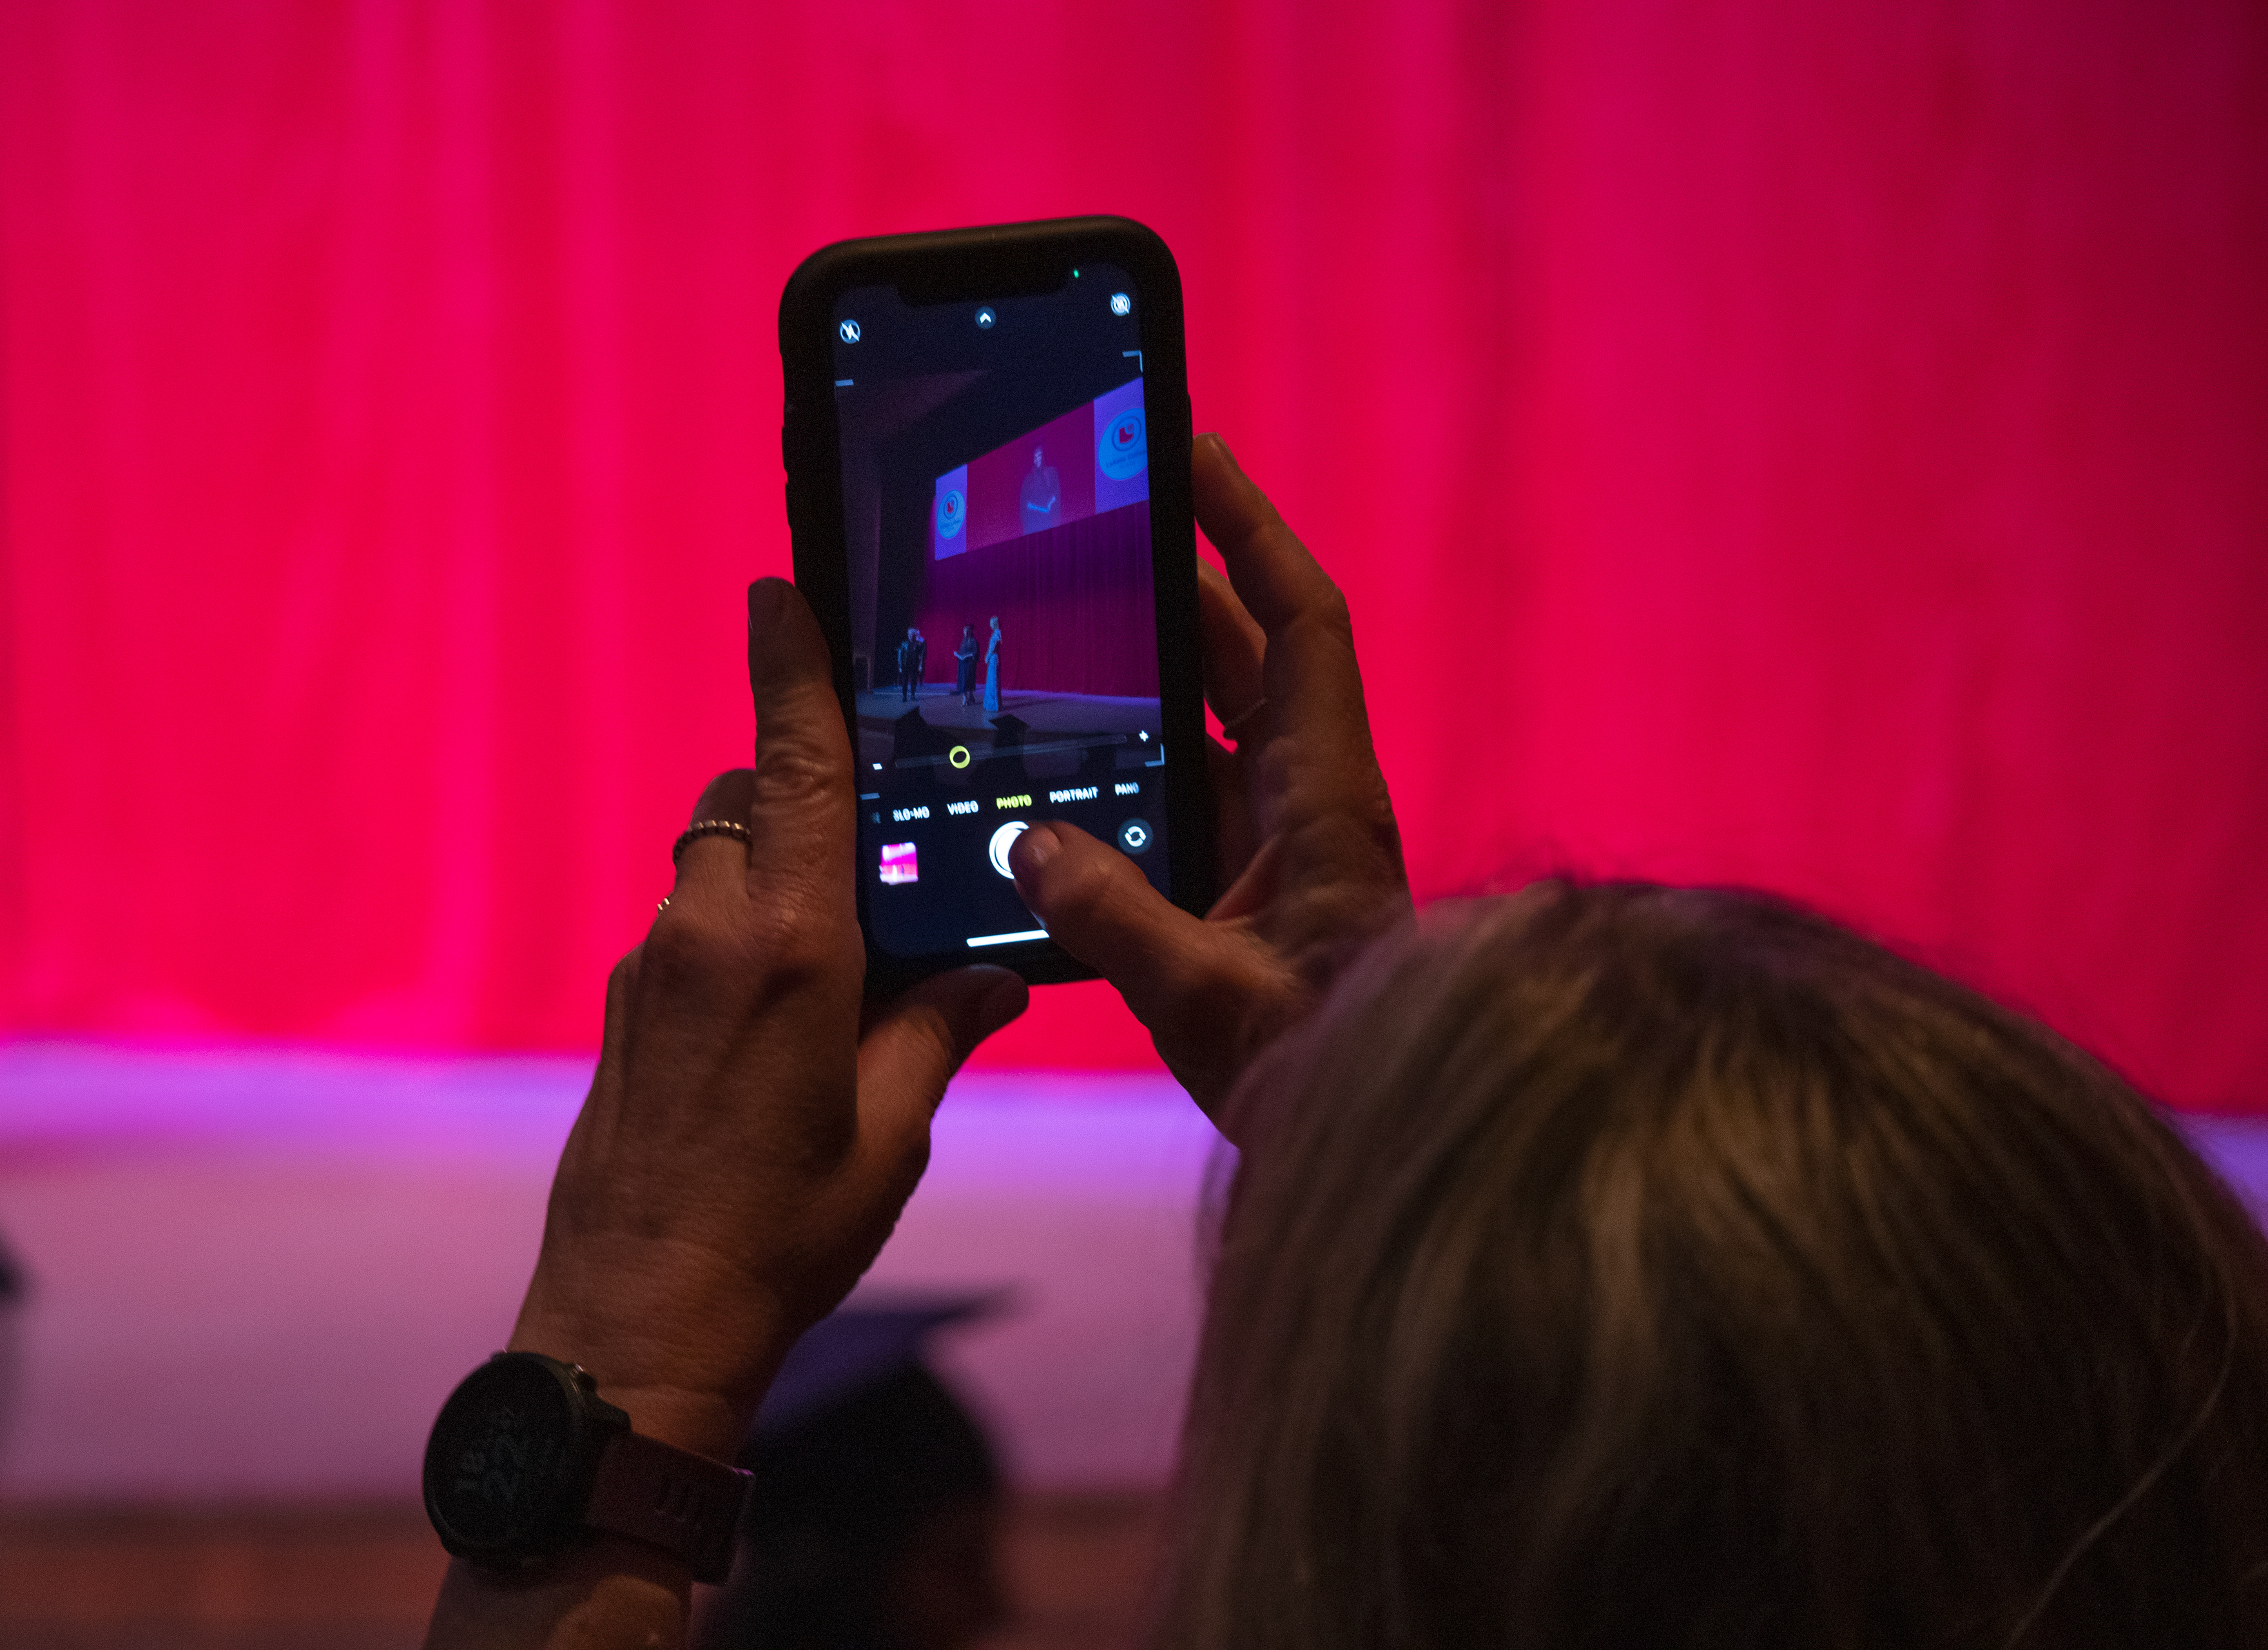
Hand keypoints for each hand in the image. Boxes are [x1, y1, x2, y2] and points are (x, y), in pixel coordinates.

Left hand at [506, 580, 1026, 1459]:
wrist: (640, 1321)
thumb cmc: (783, 1231)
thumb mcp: (893, 1131)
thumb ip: (938, 1029)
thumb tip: (989, 976)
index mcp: (793, 947)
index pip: (794, 769)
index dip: (791, 671)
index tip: (779, 589)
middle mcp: (709, 936)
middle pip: (742, 804)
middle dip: (795, 792)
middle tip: (869, 842)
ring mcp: (653, 971)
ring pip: (709, 867)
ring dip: (768, 874)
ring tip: (837, 955)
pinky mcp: (627, 1014)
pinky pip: (688, 932)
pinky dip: (736, 937)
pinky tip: (781, 1021)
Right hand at [1010, 435, 1409, 1135]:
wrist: (1373, 1141)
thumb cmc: (1320, 1071)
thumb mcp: (1207, 999)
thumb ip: (1115, 919)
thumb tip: (1028, 846)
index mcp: (1327, 801)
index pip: (1302, 625)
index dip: (1251, 532)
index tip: (1194, 456)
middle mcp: (1308, 805)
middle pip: (1245, 656)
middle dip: (1176, 586)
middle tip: (1092, 525)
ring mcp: (1278, 846)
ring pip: (1208, 725)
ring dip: (1142, 676)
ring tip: (1053, 627)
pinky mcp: (1246, 890)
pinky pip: (1181, 797)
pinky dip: (1126, 768)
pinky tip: (1051, 771)